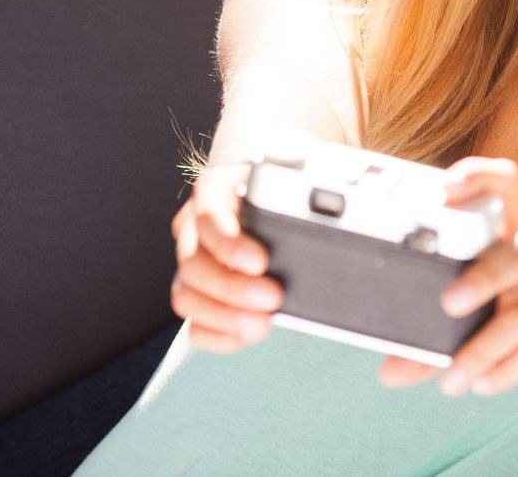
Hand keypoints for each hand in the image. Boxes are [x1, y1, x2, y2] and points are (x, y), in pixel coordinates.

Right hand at [169, 163, 285, 352]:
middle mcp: (194, 226)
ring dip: (224, 316)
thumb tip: (331, 214)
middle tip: (273, 297)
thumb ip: (297, 198)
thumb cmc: (287, 190)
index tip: (262, 262)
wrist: (282, 201)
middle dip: (232, 287)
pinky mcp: (197, 295)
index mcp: (214, 190)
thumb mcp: (292, 183)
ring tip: (262, 322)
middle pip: (193, 263)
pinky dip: (219, 335)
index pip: (208, 217)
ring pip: (186, 296)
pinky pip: (192, 324)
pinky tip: (247, 333)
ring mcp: (191, 263)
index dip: (230, 244)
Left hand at [377, 157, 517, 398]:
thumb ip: (437, 342)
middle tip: (447, 302)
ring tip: (451, 377)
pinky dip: (508, 369)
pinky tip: (483, 384)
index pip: (506, 185)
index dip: (480, 177)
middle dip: (486, 275)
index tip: (445, 188)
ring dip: (485, 346)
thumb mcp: (482, 319)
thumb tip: (389, 372)